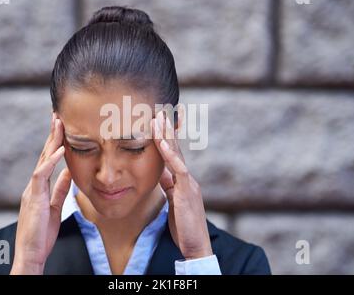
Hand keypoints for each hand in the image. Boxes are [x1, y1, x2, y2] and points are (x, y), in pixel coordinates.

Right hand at [10, 113, 71, 273]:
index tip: (62, 127)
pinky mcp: (34, 197)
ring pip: (42, 159)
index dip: (55, 142)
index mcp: (40, 186)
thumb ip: (61, 188)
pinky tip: (60, 150)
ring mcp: (33, 190)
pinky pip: (41, 175)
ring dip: (51, 140)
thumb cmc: (42, 232)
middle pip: (44, 154)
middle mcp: (35, 184)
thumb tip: (69, 172)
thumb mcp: (55, 206)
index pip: (48, 159)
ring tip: (58, 123)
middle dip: (52, 134)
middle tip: (58, 115)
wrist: (32, 252)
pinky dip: (51, 161)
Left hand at [151, 109, 212, 259]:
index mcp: (182, 179)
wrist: (195, 244)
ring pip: (176, 153)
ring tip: (159, 117)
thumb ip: (168, 185)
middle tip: (160, 109)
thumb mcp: (173, 200)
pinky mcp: (187, 191)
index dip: (166, 137)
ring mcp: (188, 182)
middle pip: (175, 148)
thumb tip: (160, 173)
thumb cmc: (183, 225)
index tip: (159, 120)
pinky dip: (169, 154)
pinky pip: (177, 168)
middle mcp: (186, 177)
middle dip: (167, 128)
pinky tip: (161, 141)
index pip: (172, 153)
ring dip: (166, 134)